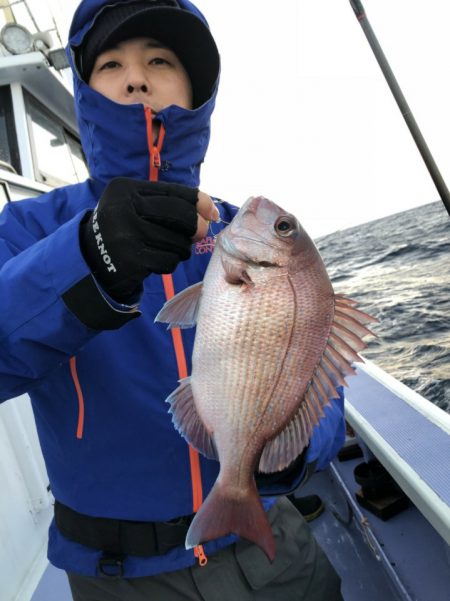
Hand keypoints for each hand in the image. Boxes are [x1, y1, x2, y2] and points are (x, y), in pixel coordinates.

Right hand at [80, 178, 218, 300]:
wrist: (92, 261)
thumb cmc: (125, 230)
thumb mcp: (137, 207)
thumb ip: (170, 204)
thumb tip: (211, 214)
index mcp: (125, 189)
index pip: (174, 192)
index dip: (199, 202)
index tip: (212, 213)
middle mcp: (123, 209)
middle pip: (180, 215)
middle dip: (196, 226)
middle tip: (199, 235)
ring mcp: (126, 236)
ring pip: (177, 242)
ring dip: (181, 249)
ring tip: (168, 248)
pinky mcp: (131, 261)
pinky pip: (168, 261)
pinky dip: (169, 263)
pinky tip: (157, 261)